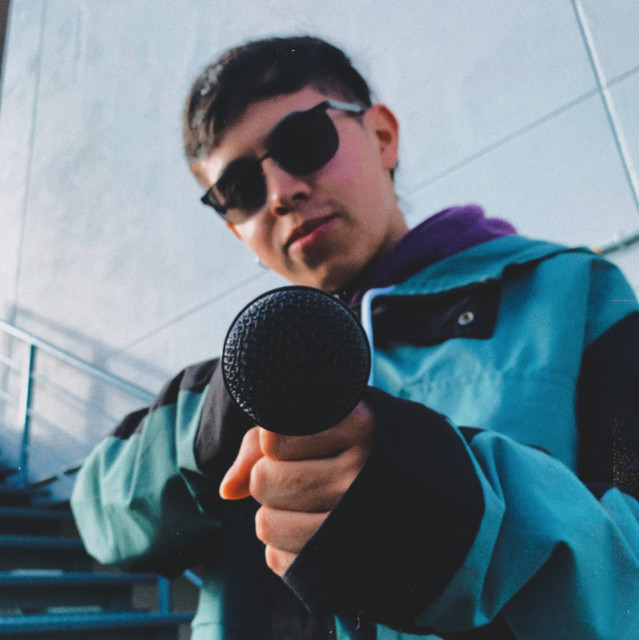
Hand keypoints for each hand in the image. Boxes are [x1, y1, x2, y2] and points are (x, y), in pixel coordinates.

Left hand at [219, 401, 374, 575]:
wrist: (421, 489)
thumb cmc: (356, 445)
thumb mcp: (325, 421)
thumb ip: (264, 440)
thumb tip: (227, 491)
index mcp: (359, 427)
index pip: (271, 439)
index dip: (274, 440)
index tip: (300, 439)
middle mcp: (360, 476)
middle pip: (264, 481)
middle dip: (271, 475)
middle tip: (303, 471)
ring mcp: (355, 525)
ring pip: (265, 524)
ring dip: (275, 512)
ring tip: (307, 500)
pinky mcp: (346, 564)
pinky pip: (278, 560)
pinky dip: (285, 546)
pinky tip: (314, 528)